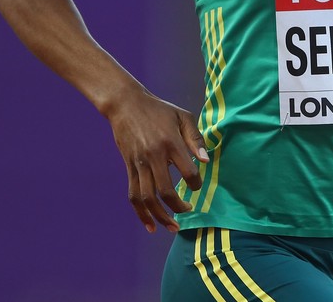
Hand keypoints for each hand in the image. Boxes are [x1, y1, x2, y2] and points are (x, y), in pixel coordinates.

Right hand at [106, 87, 209, 232]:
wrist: (126, 105)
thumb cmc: (159, 110)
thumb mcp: (182, 116)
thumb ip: (195, 138)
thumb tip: (206, 161)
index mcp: (170, 143)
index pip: (187, 172)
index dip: (195, 184)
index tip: (197, 186)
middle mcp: (153, 156)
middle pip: (165, 191)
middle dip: (178, 207)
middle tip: (187, 211)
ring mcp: (138, 164)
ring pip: (147, 198)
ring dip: (160, 216)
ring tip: (172, 227)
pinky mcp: (129, 168)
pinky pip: (134, 195)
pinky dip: (141, 213)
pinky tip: (150, 225)